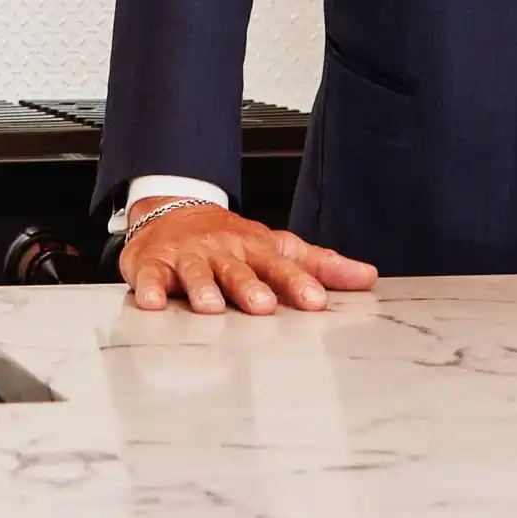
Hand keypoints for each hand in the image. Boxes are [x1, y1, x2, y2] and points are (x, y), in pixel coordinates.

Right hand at [120, 198, 376, 314]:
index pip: (281, 267)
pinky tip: (152, 303)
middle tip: (262, 306)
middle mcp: (223, 252)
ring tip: (209, 307)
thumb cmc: (231, 239)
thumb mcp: (278, 247)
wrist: (173, 210)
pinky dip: (148, 289)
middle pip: (239, 270)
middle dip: (250, 287)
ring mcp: (188, 258)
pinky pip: (149, 278)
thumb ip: (320, 265)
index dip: (299, 283)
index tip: (316, 302)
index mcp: (256, 250)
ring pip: (196, 273)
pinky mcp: (154, 265)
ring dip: (202, 288)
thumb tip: (367, 276)